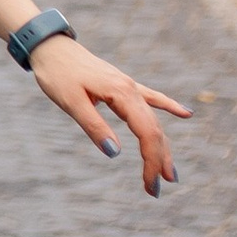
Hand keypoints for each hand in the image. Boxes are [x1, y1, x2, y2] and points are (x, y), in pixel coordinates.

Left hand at [32, 37, 188, 196]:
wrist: (50, 47)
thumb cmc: (57, 73)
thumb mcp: (71, 102)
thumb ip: (93, 127)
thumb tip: (115, 154)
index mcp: (122, 94)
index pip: (146, 133)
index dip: (151, 161)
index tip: (150, 185)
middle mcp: (131, 90)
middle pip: (154, 130)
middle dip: (158, 160)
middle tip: (156, 189)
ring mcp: (129, 86)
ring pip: (153, 120)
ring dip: (162, 146)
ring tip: (171, 172)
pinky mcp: (123, 85)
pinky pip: (152, 99)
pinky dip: (169, 107)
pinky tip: (186, 114)